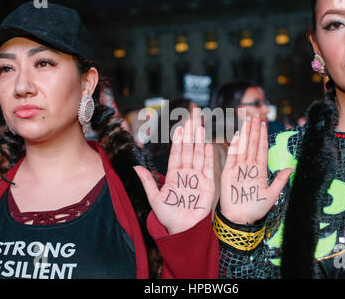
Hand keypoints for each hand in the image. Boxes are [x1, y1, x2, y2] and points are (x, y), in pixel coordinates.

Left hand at [134, 110, 213, 234]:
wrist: (183, 230)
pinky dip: (208, 154)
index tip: (179, 127)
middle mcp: (187, 174)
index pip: (176, 154)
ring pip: (199, 154)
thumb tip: (136, 167)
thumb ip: (148, 182)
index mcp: (174, 176)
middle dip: (191, 132)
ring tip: (199, 124)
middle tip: (192, 115)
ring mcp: (198, 177)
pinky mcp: (208, 184)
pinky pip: (208, 166)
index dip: (178, 140)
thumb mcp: (154, 198)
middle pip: (189, 149)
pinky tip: (207, 142)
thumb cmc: (168, 217)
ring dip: (199, 139)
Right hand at [220, 116, 293, 224]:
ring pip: (243, 147)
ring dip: (245, 134)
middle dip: (254, 131)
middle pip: (252, 145)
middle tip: (256, 116)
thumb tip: (291, 168)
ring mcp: (238, 168)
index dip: (263, 137)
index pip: (262, 150)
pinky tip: (237, 135)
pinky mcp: (228, 172)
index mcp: (260, 171)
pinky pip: (232, 156)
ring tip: (248, 121)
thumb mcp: (272, 195)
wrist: (239, 219)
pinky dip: (234, 145)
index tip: (264, 124)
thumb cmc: (255, 210)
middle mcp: (249, 167)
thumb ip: (280, 180)